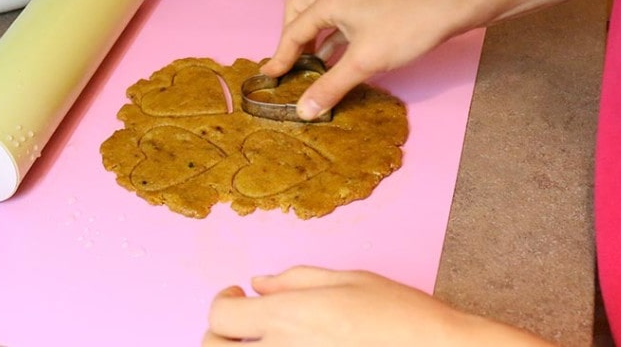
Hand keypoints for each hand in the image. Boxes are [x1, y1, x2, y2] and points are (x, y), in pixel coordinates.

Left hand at [202, 265, 551, 345]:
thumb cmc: (401, 317)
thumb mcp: (350, 280)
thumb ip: (296, 279)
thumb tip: (259, 283)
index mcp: (288, 317)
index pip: (220, 316)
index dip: (223, 302)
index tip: (238, 295)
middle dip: (219, 336)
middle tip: (241, 326)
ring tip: (263, 342)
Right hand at [261, 0, 481, 119]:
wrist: (454, 2)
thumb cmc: (410, 24)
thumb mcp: (366, 61)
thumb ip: (331, 86)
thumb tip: (305, 110)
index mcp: (330, 0)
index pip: (293, 30)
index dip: (281, 56)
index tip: (271, 77)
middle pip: (299, 10)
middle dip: (291, 37)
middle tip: (291, 64)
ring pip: (322, 13)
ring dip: (314, 37)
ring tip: (313, 66)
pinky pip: (341, 16)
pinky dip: (334, 35)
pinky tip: (341, 56)